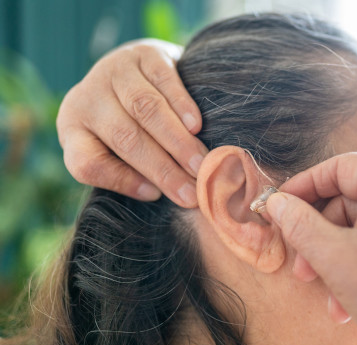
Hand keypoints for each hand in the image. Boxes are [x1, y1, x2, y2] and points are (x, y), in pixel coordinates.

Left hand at [56, 39, 206, 207]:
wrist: (138, 71)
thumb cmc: (131, 124)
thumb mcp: (115, 149)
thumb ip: (130, 172)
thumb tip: (163, 194)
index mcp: (73, 128)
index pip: (87, 163)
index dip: (121, 182)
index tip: (155, 196)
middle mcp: (87, 98)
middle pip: (125, 138)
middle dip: (163, 169)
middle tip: (192, 193)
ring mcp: (113, 71)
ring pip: (146, 110)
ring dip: (178, 142)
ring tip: (201, 165)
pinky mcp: (143, 53)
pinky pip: (164, 81)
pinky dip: (183, 106)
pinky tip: (197, 128)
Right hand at [267, 152, 356, 344]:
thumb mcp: (335, 257)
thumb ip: (299, 225)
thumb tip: (277, 204)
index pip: (339, 168)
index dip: (303, 188)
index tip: (279, 207)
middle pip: (350, 199)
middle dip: (320, 236)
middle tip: (301, 264)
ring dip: (338, 257)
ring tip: (325, 292)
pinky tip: (346, 300)